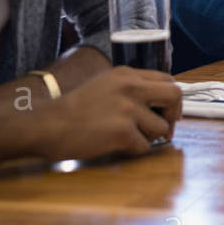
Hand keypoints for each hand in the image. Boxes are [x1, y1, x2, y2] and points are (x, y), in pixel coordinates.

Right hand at [38, 66, 181, 161]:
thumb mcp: (105, 84)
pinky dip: (134, 150)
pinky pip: (144, 146)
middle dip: (174, 115)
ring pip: (161, 127)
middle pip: (174, 96)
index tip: (167, 112)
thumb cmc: (74, 109)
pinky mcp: (123, 131)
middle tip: (165, 129)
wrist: (49, 124)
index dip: (171, 98)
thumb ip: (131, 88)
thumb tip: (158, 103)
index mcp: (127, 74)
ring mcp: (128, 109)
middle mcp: (131, 87)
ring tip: (128, 138)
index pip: (167, 80)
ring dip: (149, 137)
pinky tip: (116, 146)